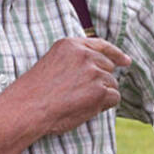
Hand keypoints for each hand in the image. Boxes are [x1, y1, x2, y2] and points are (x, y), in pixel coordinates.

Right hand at [12, 36, 131, 135]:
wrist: (27, 108)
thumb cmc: (34, 93)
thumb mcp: (53, 63)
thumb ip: (74, 60)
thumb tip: (100, 69)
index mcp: (70, 44)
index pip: (100, 45)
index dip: (116, 54)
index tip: (126, 61)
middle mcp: (84, 55)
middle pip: (108, 68)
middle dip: (100, 81)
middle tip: (80, 95)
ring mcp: (93, 72)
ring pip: (112, 84)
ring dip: (100, 95)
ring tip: (77, 102)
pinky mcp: (100, 91)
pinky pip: (113, 98)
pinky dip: (104, 106)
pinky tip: (86, 108)